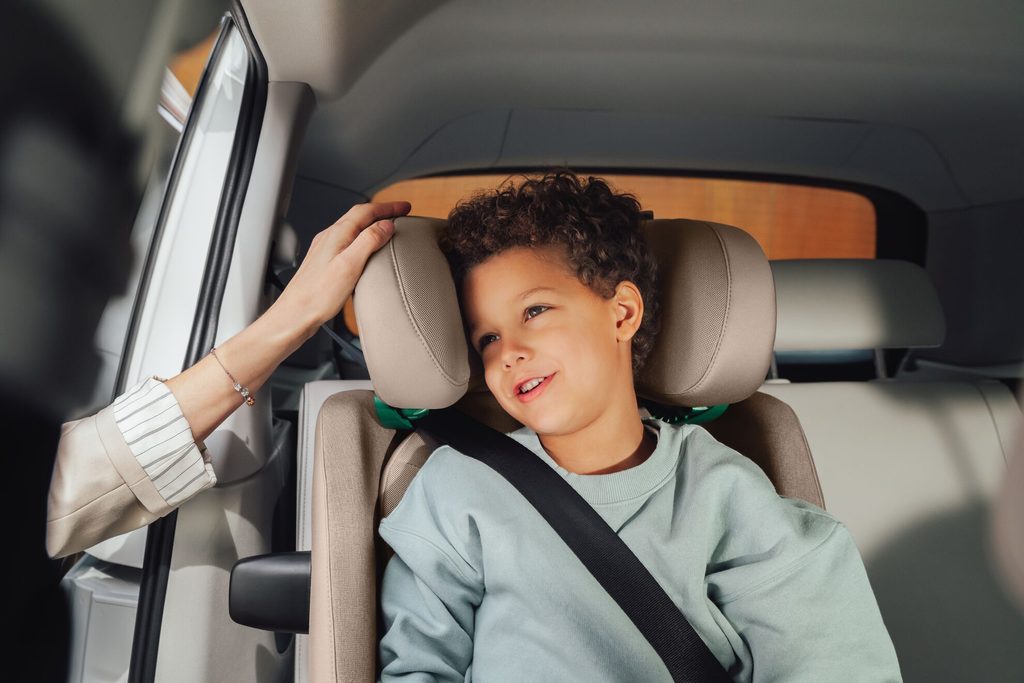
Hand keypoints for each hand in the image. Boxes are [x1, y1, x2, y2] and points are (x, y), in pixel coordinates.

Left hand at [270, 201, 411, 337]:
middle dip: (381, 212)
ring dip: (372, 224)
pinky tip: (364, 249)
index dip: (388, 207)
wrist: (295, 315)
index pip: (367, 211)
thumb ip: (368, 241)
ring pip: (352, 228)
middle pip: (359, 216)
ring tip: (387, 227)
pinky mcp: (324, 262)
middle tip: (400, 213)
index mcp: (337, 234)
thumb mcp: (350, 265)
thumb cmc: (318, 295)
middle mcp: (329, 238)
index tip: (405, 207)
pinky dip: (362, 238)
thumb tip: (385, 225)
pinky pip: (346, 241)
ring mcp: (325, 249)